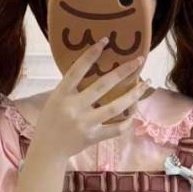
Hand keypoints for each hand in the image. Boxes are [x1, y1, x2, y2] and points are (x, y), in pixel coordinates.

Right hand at [34, 37, 148, 159]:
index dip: (91, 55)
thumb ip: (71, 88)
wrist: (47, 150)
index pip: (77, 70)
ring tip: (145, 84)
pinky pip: (116, 128)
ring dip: (133, 95)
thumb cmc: (50, 121)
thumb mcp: (54, 100)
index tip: (105, 41)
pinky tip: (134, 112)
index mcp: (62, 94)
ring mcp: (85, 123)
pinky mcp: (94, 136)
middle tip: (139, 61)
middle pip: (103, 85)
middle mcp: (74, 107)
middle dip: (123, 72)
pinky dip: (127, 121)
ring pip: (115, 107)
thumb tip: (92, 72)